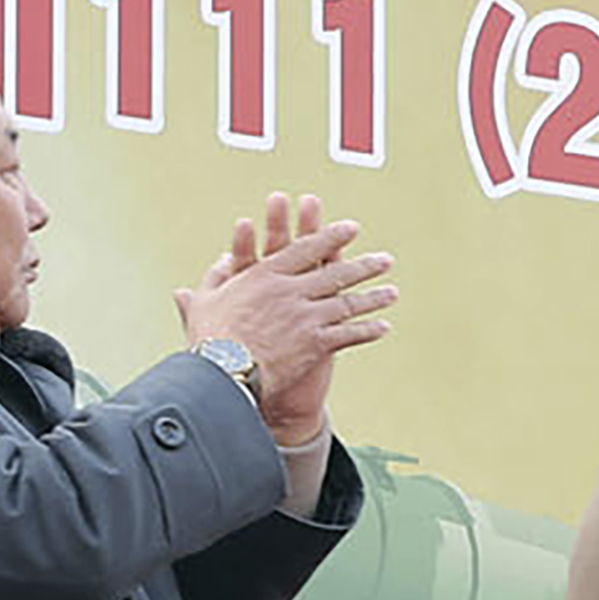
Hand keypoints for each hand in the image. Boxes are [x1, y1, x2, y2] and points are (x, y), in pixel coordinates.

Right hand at [178, 192, 391, 443]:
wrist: (224, 371)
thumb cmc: (209, 336)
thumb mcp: (206, 299)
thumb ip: (216, 276)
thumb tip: (225, 260)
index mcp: (265, 274)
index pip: (305, 250)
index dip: (331, 237)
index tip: (351, 228)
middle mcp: (291, 291)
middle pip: (335, 273)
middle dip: (364, 266)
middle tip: (385, 260)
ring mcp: (307, 316)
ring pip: (348, 303)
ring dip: (373, 297)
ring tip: (392, 292)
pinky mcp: (316, 343)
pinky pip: (350, 334)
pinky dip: (368, 330)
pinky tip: (383, 327)